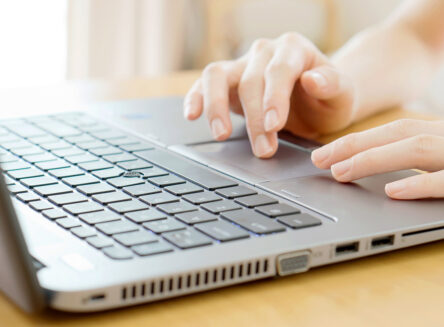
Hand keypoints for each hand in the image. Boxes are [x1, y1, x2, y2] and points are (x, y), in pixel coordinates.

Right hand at [183, 33, 355, 157]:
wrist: (316, 100)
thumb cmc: (328, 98)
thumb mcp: (342, 94)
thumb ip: (332, 85)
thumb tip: (312, 79)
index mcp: (294, 49)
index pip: (279, 70)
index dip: (274, 98)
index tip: (274, 126)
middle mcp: (264, 52)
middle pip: (251, 81)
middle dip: (255, 119)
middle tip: (263, 150)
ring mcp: (242, 64)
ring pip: (217, 75)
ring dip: (215, 106)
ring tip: (221, 134)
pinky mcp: (227, 81)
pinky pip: (205, 84)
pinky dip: (196, 98)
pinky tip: (191, 115)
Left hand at [311, 119, 443, 199]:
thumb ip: (422, 161)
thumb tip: (376, 177)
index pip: (396, 131)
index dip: (358, 141)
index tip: (324, 154)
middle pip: (400, 132)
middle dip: (354, 145)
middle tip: (319, 159)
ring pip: (418, 148)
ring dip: (374, 159)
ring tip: (340, 172)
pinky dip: (419, 184)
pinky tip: (391, 191)